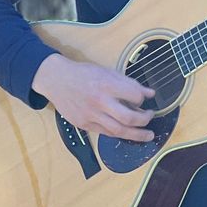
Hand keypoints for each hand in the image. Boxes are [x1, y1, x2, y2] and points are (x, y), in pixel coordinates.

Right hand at [32, 55, 156, 142]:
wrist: (56, 80)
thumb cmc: (83, 73)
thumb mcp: (107, 72)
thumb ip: (129, 83)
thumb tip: (150, 93)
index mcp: (106, 84)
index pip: (134, 95)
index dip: (143, 98)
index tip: (144, 99)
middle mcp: (99, 101)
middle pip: (129, 118)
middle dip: (144, 120)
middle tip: (150, 117)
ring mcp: (91, 115)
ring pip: (119, 131)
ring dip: (136, 134)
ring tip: (147, 135)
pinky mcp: (84, 125)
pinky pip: (106, 133)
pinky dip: (119, 133)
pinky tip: (127, 132)